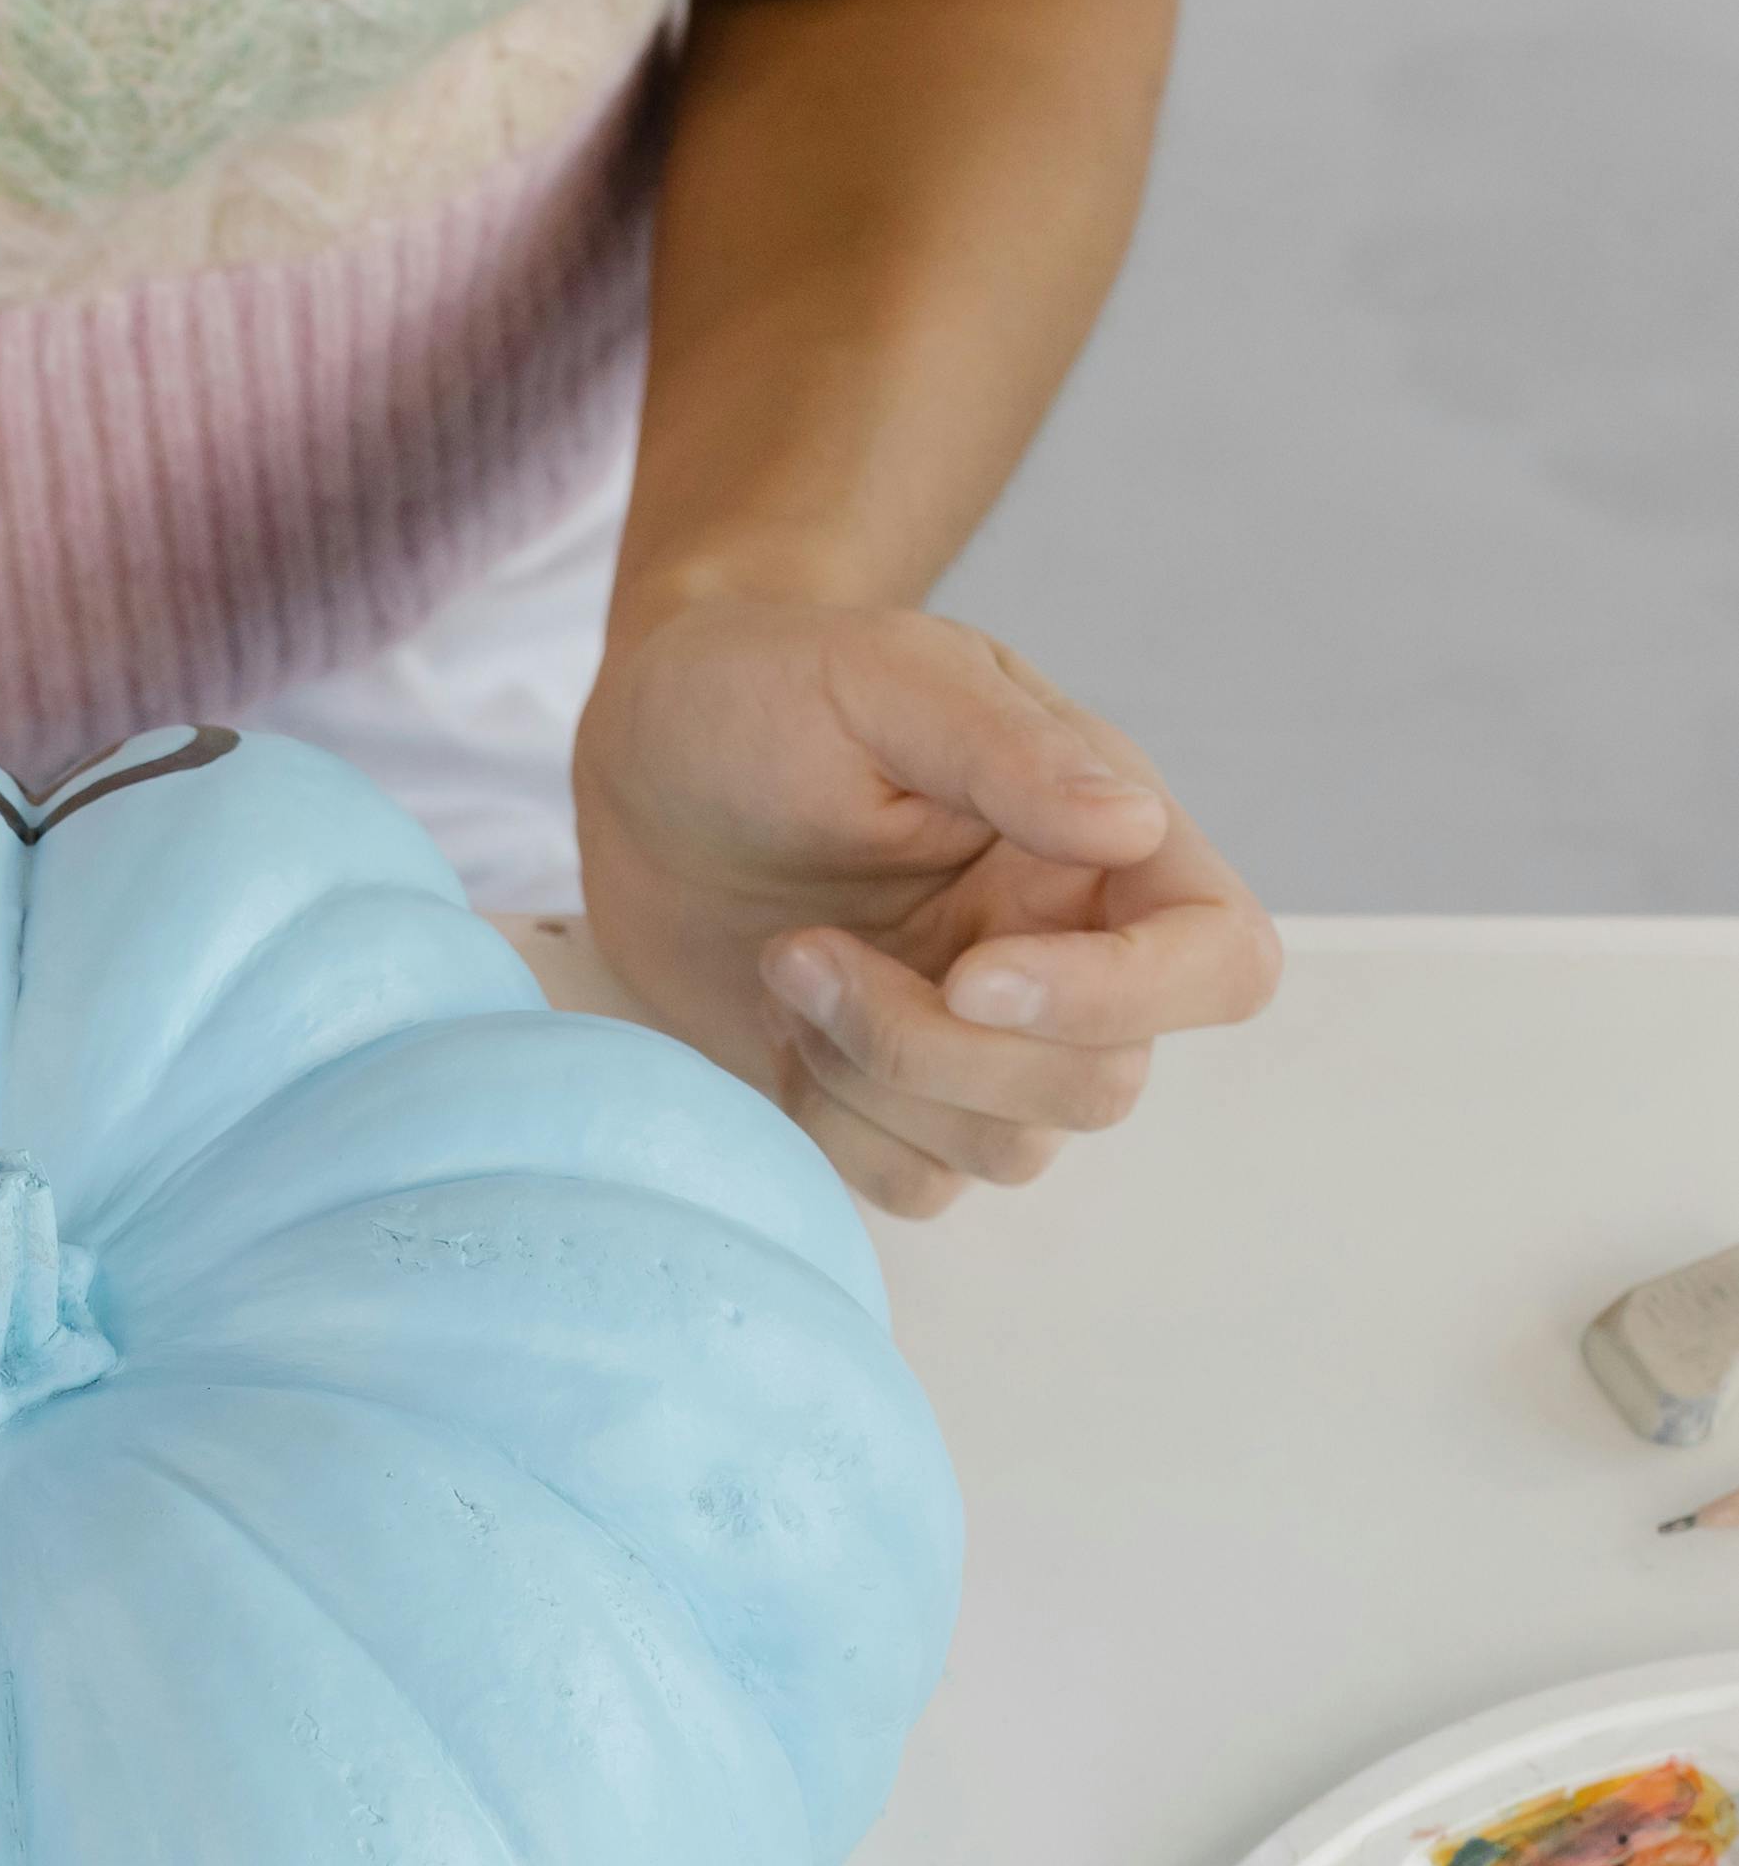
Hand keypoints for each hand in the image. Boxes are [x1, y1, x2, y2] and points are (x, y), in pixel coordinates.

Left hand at [573, 598, 1279, 1216]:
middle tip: (808, 951)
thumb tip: (1135, 826)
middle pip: (1101, 1088)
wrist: (643, 773)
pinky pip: (918, 1187)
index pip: (1221, 964)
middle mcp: (1071, 954)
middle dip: (939, 1050)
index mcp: (1104, 845)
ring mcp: (988, 1045)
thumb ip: (1009, 750)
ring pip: (1008, 1152)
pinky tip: (785, 1025)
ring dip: (875, 1080)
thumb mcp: (883, 679)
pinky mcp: (899, 1107)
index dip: (1124, 999)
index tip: (973, 973)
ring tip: (788, 963)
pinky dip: (837, 1131)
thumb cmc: (764, 695)